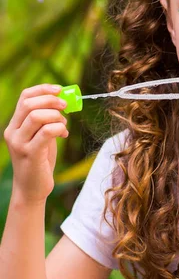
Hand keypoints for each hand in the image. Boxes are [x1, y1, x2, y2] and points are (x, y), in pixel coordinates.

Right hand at [4, 84, 68, 203]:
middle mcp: (13, 132)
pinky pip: (46, 132)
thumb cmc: (39, 161)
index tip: (59, 89)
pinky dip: (59, 128)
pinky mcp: (31, 154)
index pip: (24, 97)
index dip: (42, 89)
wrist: (32, 189)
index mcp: (14, 125)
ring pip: (37, 116)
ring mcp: (19, 144)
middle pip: (29, 104)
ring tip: (64, 125)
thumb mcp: (41, 136)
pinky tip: (63, 134)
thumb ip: (47, 120)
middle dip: (51, 100)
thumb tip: (63, 102)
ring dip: (56, 116)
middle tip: (65, 106)